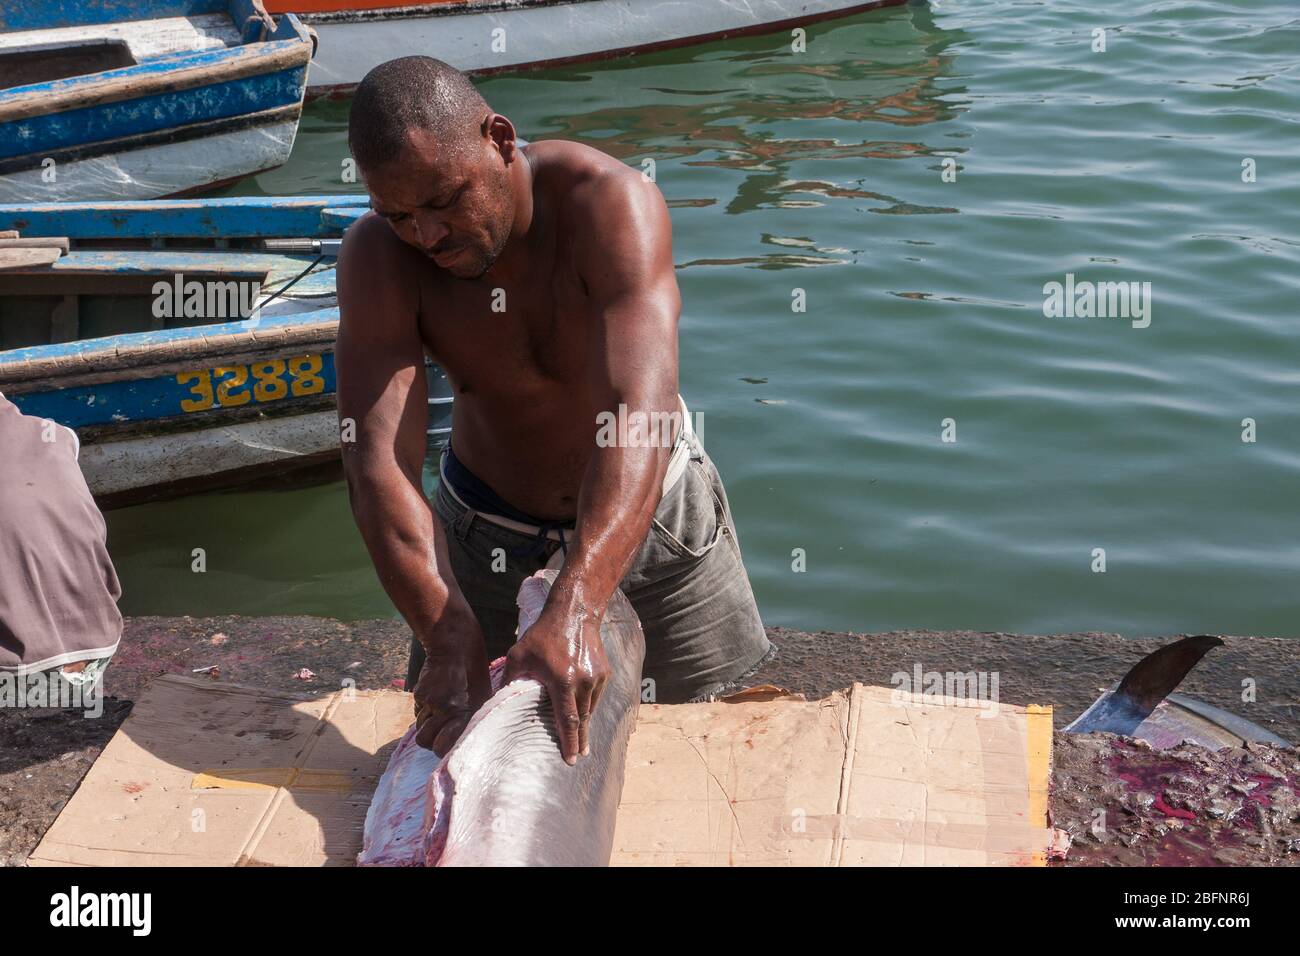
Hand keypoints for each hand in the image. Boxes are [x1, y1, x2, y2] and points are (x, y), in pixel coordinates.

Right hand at [413, 629, 491, 753]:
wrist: (455, 644)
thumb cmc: (474, 670)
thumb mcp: (482, 696)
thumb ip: (472, 718)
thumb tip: (464, 739)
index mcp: (465, 712)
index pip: (442, 747)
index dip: (442, 747)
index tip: (448, 742)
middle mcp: (445, 709)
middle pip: (424, 741)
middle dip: (431, 738)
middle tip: (442, 729)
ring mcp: (430, 701)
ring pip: (419, 727)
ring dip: (428, 723)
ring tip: (441, 710)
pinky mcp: (419, 692)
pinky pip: (417, 711)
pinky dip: (425, 710)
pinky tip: (436, 697)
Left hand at [503, 606, 610, 764]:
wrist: (573, 613)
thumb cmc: (542, 635)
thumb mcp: (518, 655)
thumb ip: (508, 680)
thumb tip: (496, 701)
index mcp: (562, 681)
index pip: (568, 721)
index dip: (569, 743)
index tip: (571, 760)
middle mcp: (583, 682)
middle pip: (583, 720)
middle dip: (581, 740)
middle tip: (579, 755)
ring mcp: (596, 677)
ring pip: (590, 708)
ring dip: (584, 721)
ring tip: (580, 736)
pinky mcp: (604, 672)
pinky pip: (595, 694)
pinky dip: (588, 703)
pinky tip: (582, 708)